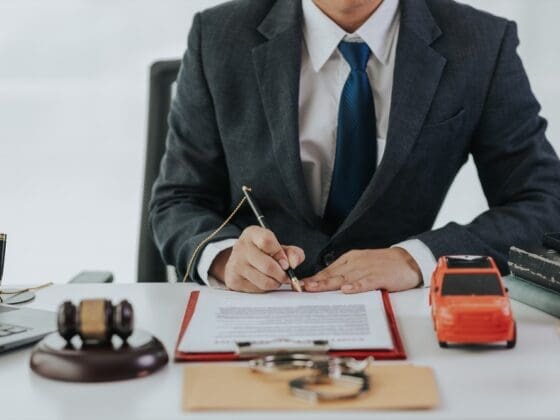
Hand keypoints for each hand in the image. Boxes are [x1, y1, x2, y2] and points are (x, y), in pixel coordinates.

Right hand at [209, 226, 304, 292]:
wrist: (241, 261)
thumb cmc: (264, 252)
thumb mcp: (279, 247)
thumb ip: (293, 253)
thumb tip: (293, 264)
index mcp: (252, 233)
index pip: (267, 241)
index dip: (281, 255)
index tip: (286, 263)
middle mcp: (241, 247)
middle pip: (268, 266)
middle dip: (282, 275)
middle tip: (285, 275)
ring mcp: (235, 264)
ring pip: (265, 281)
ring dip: (276, 283)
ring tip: (275, 278)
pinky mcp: (234, 280)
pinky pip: (258, 289)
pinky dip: (266, 288)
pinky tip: (264, 281)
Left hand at [302, 247, 420, 293]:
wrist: (408, 260)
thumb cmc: (383, 265)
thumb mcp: (360, 264)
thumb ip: (345, 273)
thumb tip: (326, 283)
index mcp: (350, 259)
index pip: (329, 270)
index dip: (315, 278)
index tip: (301, 285)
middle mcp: (356, 262)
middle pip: (333, 274)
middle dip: (317, 281)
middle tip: (302, 288)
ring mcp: (367, 269)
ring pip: (345, 278)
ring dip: (329, 284)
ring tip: (316, 289)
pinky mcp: (379, 276)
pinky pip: (365, 282)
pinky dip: (356, 286)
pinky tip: (346, 291)